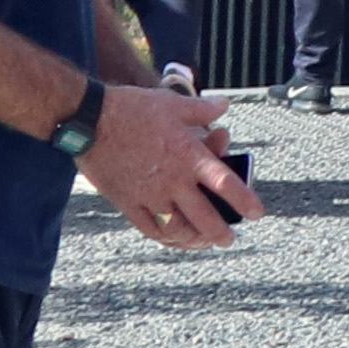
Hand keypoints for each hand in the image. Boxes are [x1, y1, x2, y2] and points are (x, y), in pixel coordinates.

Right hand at [80, 79, 249, 248]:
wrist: (90, 122)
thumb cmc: (134, 109)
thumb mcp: (174, 104)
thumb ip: (203, 110)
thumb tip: (224, 106)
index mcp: (189, 155)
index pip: (224, 183)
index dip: (243, 200)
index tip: (258, 214)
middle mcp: (172, 180)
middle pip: (203, 215)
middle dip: (219, 232)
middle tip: (229, 240)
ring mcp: (148, 194)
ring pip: (177, 227)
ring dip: (193, 239)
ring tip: (203, 243)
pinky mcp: (126, 202)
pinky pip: (149, 228)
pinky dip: (164, 238)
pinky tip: (173, 240)